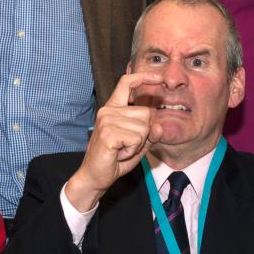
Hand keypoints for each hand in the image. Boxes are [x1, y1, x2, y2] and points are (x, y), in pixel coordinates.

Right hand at [65, 72, 163, 211]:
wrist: (95, 176)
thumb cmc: (114, 160)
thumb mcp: (137, 145)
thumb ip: (150, 134)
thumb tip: (159, 126)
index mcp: (113, 109)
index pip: (127, 83)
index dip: (144, 77)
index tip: (159, 78)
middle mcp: (108, 110)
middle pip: (147, 113)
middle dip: (145, 134)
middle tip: (126, 145)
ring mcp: (107, 120)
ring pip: (144, 128)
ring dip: (138, 144)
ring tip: (121, 150)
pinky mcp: (108, 132)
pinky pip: (137, 139)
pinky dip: (132, 150)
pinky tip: (119, 154)